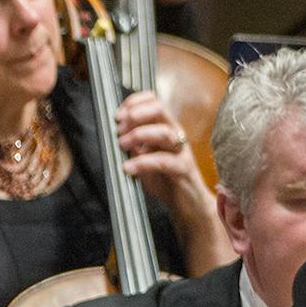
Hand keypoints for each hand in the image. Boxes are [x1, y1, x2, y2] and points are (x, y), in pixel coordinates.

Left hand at [114, 89, 206, 207]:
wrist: (188, 204)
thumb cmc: (166, 179)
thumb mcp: (144, 158)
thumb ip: (134, 145)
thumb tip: (117, 133)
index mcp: (166, 127)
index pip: (154, 101)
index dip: (134, 103)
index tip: (118, 115)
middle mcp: (176, 135)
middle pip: (161, 109)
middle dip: (137, 113)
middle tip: (120, 126)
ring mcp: (182, 151)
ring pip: (165, 132)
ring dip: (139, 135)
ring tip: (122, 144)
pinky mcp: (184, 169)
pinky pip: (165, 161)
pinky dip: (143, 163)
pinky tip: (129, 168)